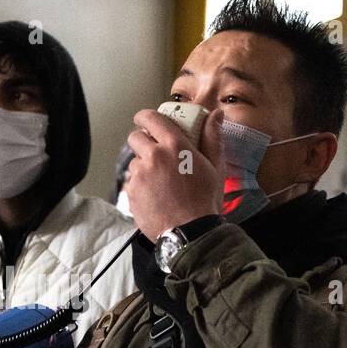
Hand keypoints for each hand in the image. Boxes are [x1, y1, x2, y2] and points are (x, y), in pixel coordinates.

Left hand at [124, 107, 225, 241]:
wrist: (190, 232)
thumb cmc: (205, 200)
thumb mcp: (215, 167)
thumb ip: (212, 138)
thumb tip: (215, 115)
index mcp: (174, 146)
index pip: (151, 118)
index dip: (145, 117)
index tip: (144, 120)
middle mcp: (153, 157)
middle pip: (135, 137)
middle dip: (142, 141)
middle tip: (154, 152)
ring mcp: (140, 175)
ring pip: (133, 162)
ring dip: (142, 166)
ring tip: (159, 181)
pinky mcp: (131, 192)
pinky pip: (131, 182)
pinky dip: (140, 185)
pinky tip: (155, 195)